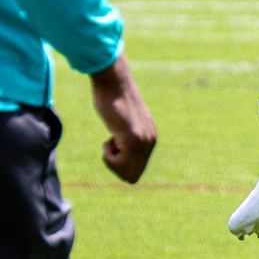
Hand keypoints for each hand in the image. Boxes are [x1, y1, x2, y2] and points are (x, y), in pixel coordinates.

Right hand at [90, 58, 156, 182]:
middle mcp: (150, 141)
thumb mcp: (123, 121)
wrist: (113, 81)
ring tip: (111, 138)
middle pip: (132, 177)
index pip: (136, 171)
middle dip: (116, 167)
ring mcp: (143, 141)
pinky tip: (109, 137)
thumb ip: (127, 135)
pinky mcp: (133, 139)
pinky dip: (108, 156)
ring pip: (126, 174)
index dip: (120, 164)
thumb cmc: (112, 98)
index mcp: (150, 138)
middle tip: (111, 145)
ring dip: (112, 161)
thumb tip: (121, 147)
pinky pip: (118, 164)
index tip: (115, 145)